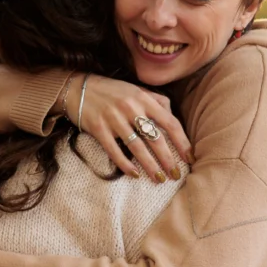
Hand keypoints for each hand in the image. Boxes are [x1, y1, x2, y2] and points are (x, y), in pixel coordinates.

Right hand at [61, 74, 192, 181]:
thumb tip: (171, 114)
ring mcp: (114, 119)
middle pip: (155, 139)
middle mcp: (131, 108)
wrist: (77, 87)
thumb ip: (155, 100)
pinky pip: (114, 151)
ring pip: (137, 147)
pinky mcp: (99, 129)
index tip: (189, 158)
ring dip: (150, 166)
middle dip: (168, 159)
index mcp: (143, 99)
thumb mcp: (135, 89)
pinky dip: (125, 165)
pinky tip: (134, 175)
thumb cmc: (111, 91)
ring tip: (159, 179)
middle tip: (175, 175)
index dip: (182, 142)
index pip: (170, 123)